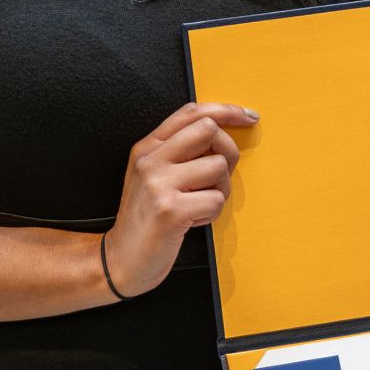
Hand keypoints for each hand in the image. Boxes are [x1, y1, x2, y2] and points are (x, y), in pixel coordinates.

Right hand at [103, 102, 257, 297]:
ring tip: (198, 204)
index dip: (226, 110)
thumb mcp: (153, 176)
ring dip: (220, 190)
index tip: (248, 116)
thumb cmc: (145, 219)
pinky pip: (216, 200)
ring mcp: (158, 184)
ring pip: (218, 167)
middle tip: (219, 176)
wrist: (121, 260)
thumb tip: (221, 131)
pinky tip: (192, 220)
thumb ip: (178, 152)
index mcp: (147, 147)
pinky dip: (211, 214)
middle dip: (227, 151)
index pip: (191, 112)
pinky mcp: (171, 210)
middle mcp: (150, 160)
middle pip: (209, 130)